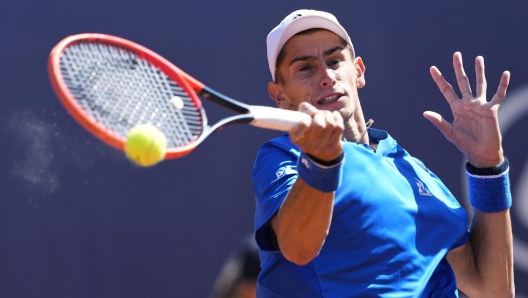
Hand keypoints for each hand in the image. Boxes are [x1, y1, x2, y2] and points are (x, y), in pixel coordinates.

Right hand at [290, 102, 343, 161]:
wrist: (321, 152)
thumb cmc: (309, 129)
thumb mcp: (301, 119)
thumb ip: (305, 109)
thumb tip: (314, 112)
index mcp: (296, 138)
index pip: (304, 124)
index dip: (308, 117)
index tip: (308, 117)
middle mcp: (308, 146)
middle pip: (319, 125)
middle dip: (320, 114)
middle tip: (318, 114)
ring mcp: (321, 148)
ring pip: (330, 125)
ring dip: (329, 115)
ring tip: (326, 115)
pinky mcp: (333, 147)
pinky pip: (339, 127)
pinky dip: (337, 118)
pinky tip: (334, 115)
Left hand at [424, 52, 509, 167]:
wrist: (480, 153)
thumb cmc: (465, 144)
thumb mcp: (449, 132)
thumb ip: (438, 121)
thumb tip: (425, 112)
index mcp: (456, 108)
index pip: (446, 90)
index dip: (439, 79)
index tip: (432, 68)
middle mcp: (468, 103)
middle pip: (462, 82)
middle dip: (459, 68)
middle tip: (456, 54)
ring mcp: (480, 105)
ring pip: (480, 84)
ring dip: (479, 71)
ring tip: (478, 58)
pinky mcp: (491, 110)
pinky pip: (498, 95)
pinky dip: (502, 85)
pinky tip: (505, 74)